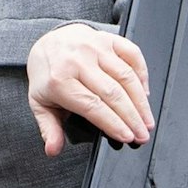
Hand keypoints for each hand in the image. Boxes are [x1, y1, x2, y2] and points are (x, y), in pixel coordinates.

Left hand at [26, 24, 153, 155]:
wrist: (47, 41)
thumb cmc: (48, 75)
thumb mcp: (40, 103)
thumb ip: (49, 128)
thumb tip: (53, 149)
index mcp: (59, 80)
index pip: (92, 106)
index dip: (113, 123)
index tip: (127, 137)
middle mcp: (78, 61)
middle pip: (113, 93)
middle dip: (132, 118)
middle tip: (142, 135)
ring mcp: (95, 47)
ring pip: (125, 76)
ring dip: (140, 101)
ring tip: (147, 120)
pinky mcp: (108, 38)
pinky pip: (132, 54)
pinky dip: (143, 74)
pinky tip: (145, 93)